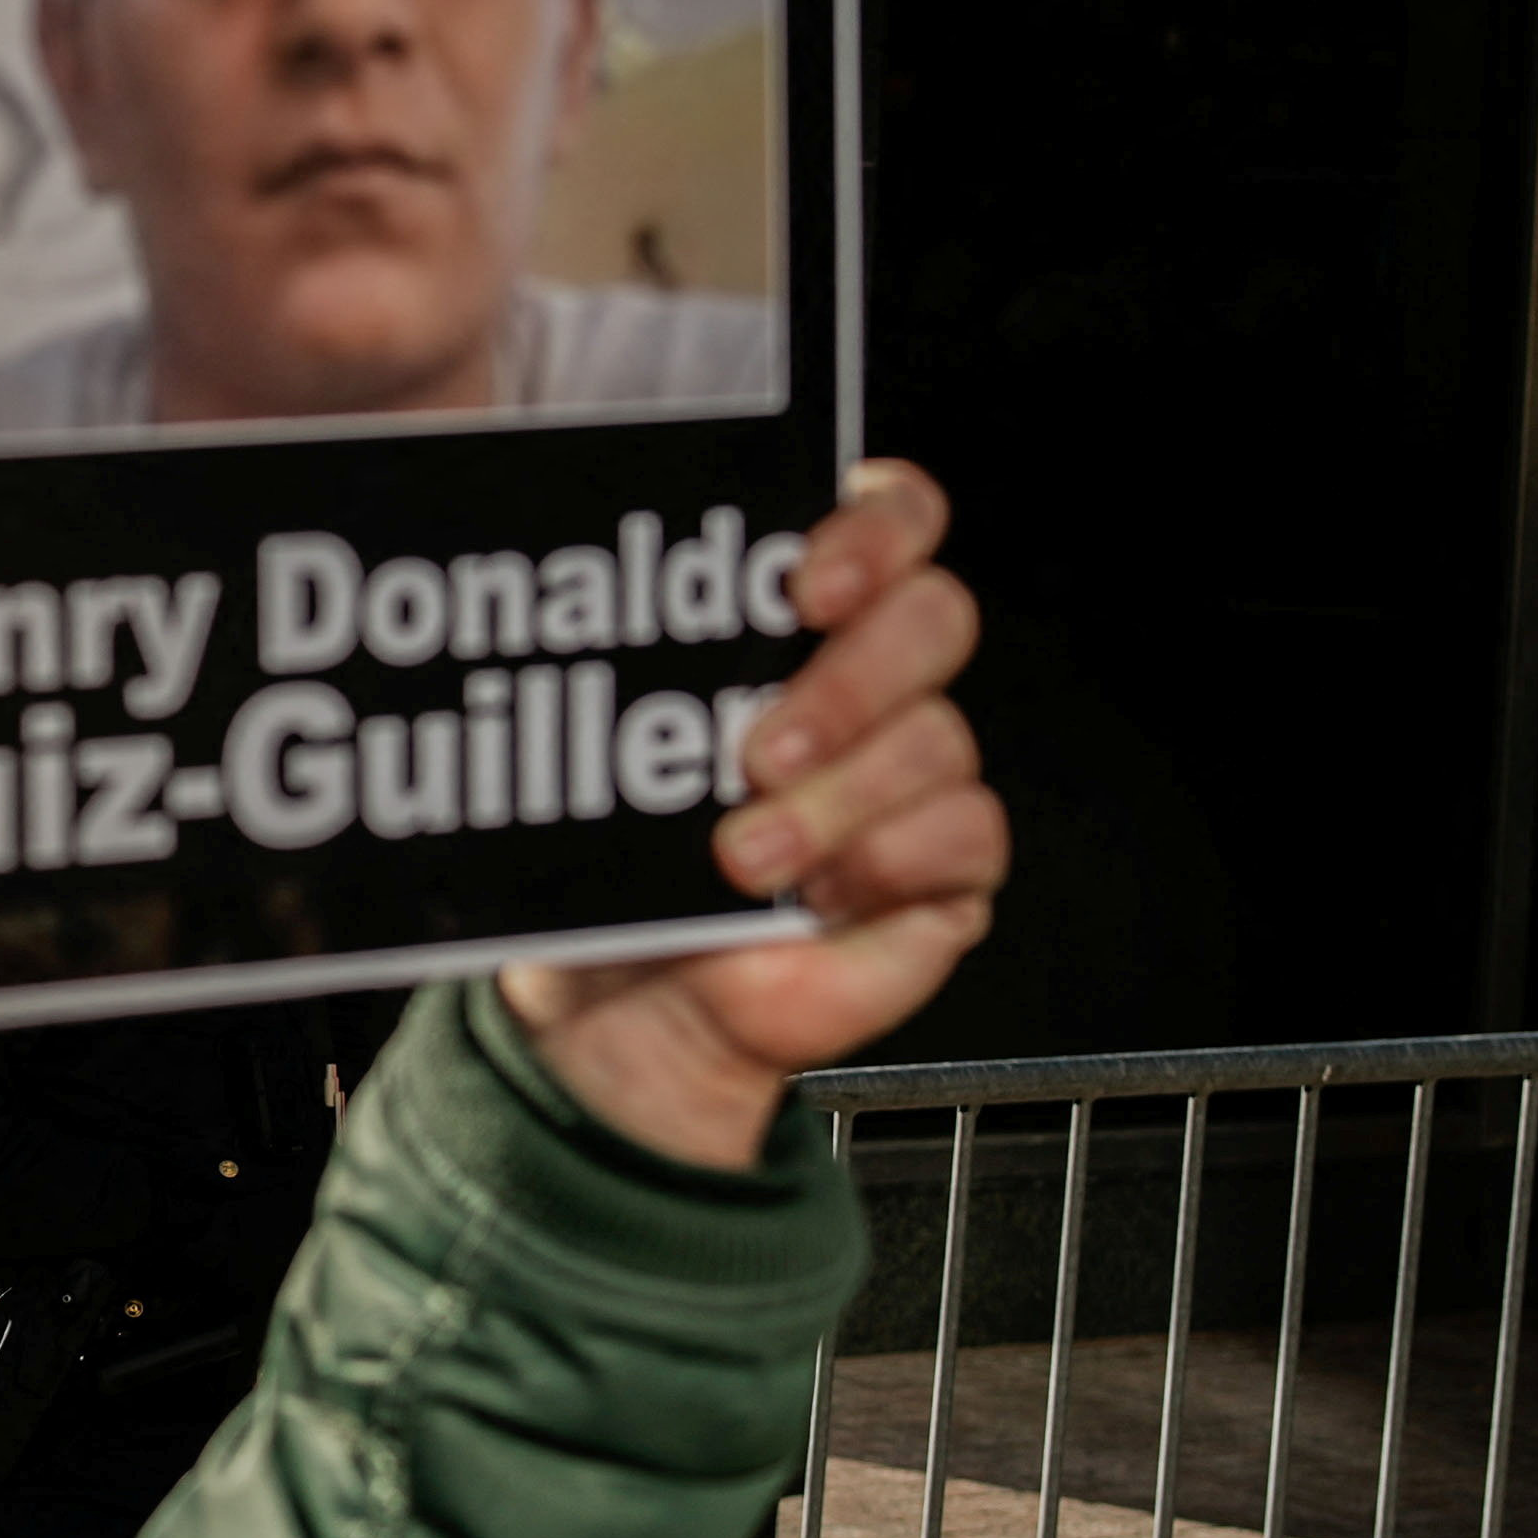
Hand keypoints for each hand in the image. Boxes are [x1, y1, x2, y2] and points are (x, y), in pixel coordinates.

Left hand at [497, 460, 1004, 1170]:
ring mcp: (916, 776)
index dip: (873, 529)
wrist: (616, 1016)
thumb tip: (576, 607)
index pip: (890, 520)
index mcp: (799, 623)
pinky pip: (962, 835)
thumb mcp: (591, 759)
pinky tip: (816, 894)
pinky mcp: (946, 868)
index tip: (806, 581)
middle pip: (933, 618)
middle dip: (848, 678)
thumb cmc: (608, 869)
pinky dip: (880, 861)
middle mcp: (873, 684)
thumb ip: (618, 673)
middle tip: (752, 748)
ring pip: (935, 737)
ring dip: (831, 799)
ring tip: (741, 855)